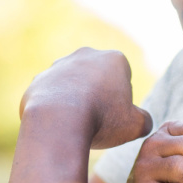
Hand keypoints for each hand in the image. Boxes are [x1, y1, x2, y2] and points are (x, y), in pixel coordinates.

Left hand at [19, 47, 151, 148]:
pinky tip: (57, 125)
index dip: (122, 100)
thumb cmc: (101, 121)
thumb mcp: (135, 126)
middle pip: (96, 78)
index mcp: (114, 59)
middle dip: (97, 96)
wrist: (56, 122)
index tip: (115, 116)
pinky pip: (50, 97)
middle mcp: (85, 55)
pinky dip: (53, 109)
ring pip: (72, 86)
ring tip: (75, 125)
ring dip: (74, 101)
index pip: (123, 79)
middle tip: (97, 120)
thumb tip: (143, 121)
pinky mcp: (38, 81)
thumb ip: (145, 120)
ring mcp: (58, 66)